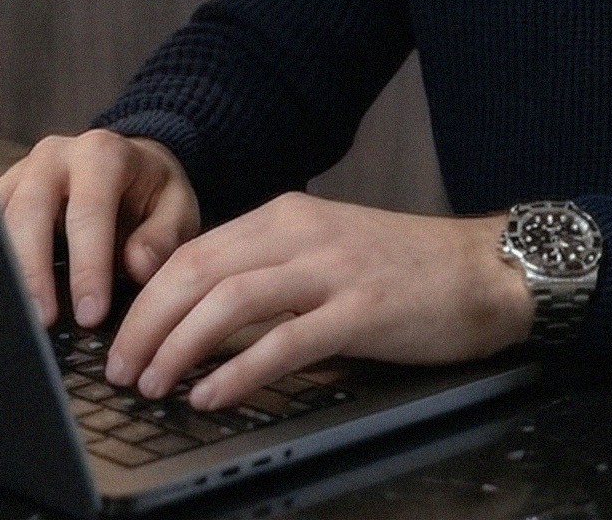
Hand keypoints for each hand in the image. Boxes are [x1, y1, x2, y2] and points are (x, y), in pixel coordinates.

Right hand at [0, 129, 199, 329]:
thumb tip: (137, 266)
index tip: (91, 313)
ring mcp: (20, 172)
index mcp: (101, 154)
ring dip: (3, 270)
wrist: (129, 166)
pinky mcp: (0, 192)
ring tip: (15, 318)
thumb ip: (163, 236)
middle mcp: (53, 156)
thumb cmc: (152, 194)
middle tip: (42, 321)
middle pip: (30, 212)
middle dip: (34, 271)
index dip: (88, 266)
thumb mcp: (177, 208)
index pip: (88, 212)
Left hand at [101, 192, 534, 410]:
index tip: (123, 337)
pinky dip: (238, 371)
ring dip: (178, 347)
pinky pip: (284, 341)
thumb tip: (207, 325)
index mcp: (287, 216)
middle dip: (147, 324)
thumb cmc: (410, 271)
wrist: (489, 270)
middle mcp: (302, 233)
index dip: (147, 297)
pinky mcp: (362, 310)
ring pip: (228, 301)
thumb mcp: (329, 255)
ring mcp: (332, 269)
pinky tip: (212, 395)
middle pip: (197, 272)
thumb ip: (274, 275)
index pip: (193, 251)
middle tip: (122, 369)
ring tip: (154, 385)